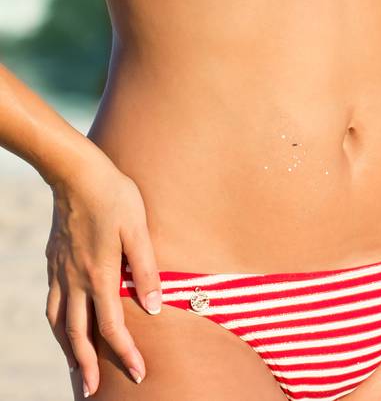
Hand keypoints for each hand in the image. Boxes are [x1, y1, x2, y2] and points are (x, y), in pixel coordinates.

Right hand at [44, 155, 161, 395]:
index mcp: (99, 274)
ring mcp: (60, 273)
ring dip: (68, 351)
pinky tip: (63, 330)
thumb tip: (155, 307)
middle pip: (78, 335)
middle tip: (91, 394)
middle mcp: (75, 280)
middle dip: (87, 367)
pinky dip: (58, 326)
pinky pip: (52, 305)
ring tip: (76, 371)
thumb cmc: (115, 196)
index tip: (138, 374)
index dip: (126, 353)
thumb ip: (147, 268)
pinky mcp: (54, 263)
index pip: (112, 326)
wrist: (76, 173)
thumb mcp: (139, 228)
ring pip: (59, 323)